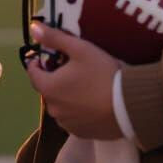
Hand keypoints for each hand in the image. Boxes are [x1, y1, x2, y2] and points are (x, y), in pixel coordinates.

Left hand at [24, 22, 122, 138]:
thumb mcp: (79, 49)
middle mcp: (53, 109)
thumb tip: (33, 28)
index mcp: (49, 88)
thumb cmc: (102, 73)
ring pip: (60, 105)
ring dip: (65, 95)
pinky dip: (76, 110)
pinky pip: (72, 118)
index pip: (33, 73)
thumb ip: (55, 38)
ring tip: (83, 85)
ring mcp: (67, 124)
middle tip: (72, 67)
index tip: (49, 54)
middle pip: (47, 89)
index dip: (38, 62)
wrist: (129, 105)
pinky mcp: (81, 133)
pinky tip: (91, 102)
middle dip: (54, 78)